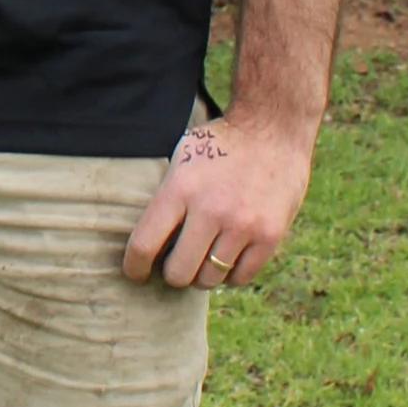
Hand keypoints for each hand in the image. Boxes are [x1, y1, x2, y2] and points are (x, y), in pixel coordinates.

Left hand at [124, 108, 318, 291]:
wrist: (273, 127)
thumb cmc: (220, 144)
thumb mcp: (182, 158)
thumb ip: (166, 198)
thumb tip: (147, 242)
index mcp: (180, 188)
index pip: (144, 245)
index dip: (134, 268)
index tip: (135, 272)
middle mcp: (211, 209)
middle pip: (178, 272)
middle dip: (172, 273)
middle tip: (176, 264)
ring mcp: (243, 224)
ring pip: (210, 279)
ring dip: (202, 275)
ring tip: (202, 259)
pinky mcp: (271, 235)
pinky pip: (241, 277)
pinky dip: (230, 274)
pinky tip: (227, 258)